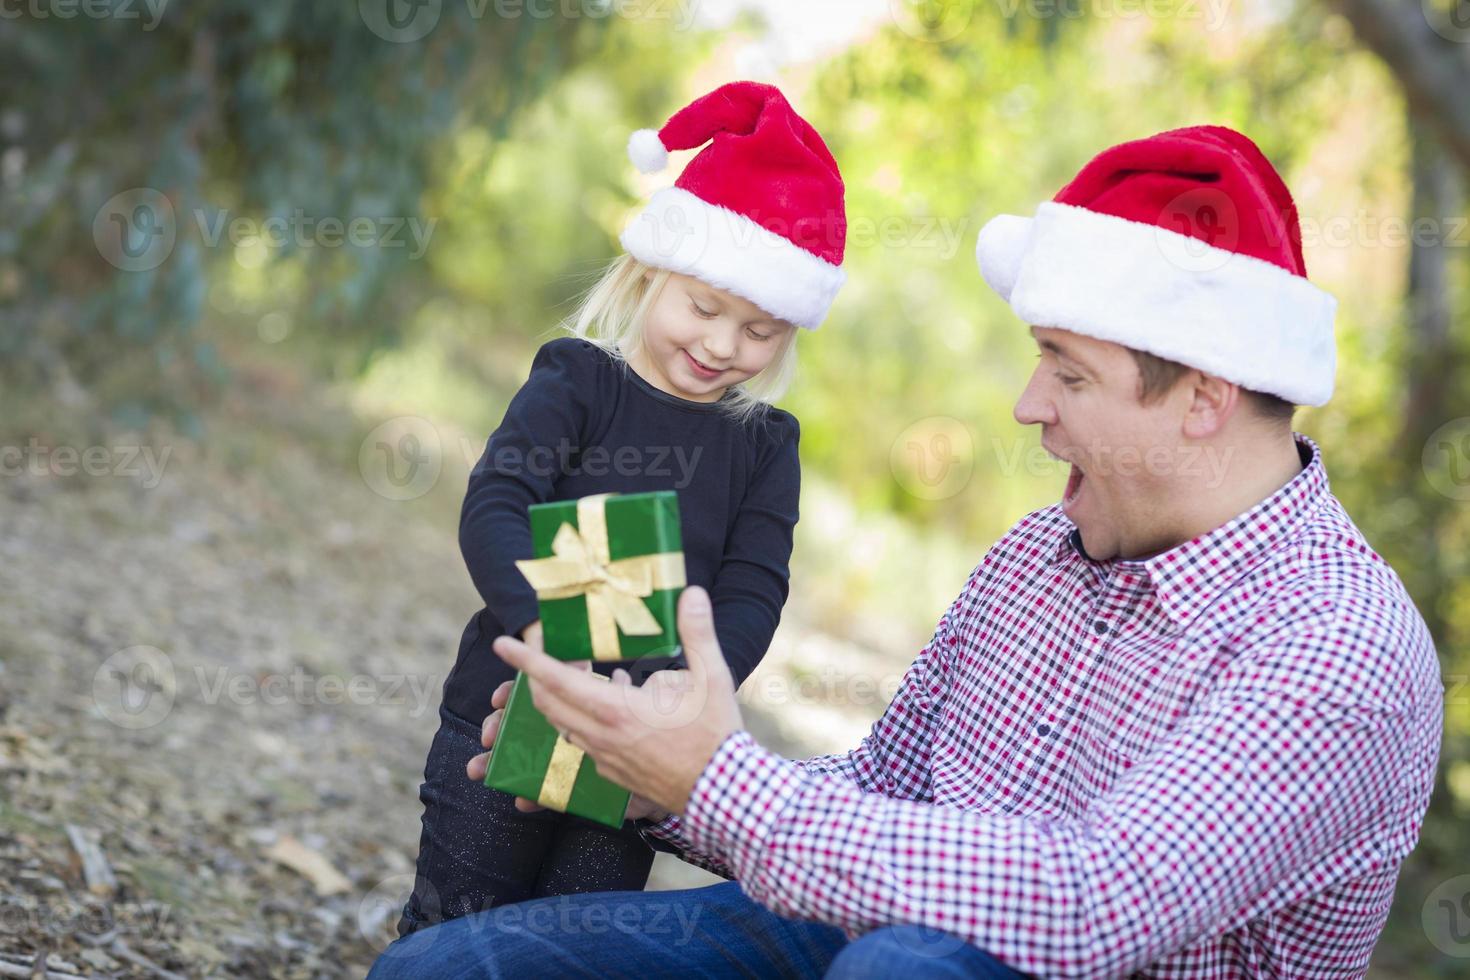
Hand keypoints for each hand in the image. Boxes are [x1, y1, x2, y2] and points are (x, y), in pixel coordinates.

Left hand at [487, 586, 741, 814]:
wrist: (723, 793)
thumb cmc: (715, 736)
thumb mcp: (712, 678)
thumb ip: (697, 632)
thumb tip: (693, 593)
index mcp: (615, 711)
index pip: (555, 681)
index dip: (525, 660)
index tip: (503, 644)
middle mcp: (601, 737)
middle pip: (548, 704)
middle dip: (536, 678)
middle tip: (542, 655)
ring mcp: (604, 760)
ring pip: (564, 726)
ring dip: (561, 700)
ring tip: (585, 677)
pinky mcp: (613, 776)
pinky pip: (584, 744)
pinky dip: (584, 721)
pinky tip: (614, 705)